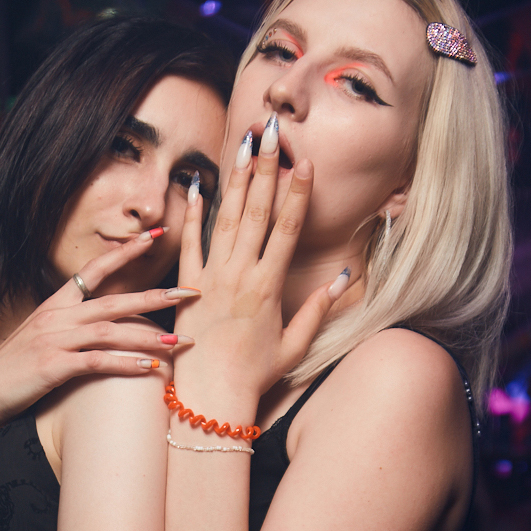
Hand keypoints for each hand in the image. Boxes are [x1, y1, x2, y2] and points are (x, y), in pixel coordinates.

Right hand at [0, 232, 198, 448]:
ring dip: (150, 336)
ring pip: (112, 331)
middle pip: (116, 299)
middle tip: (192, 292)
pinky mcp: (53, 367)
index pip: (95, 269)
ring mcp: (55, 340)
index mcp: (56, 304)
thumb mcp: (42, 338)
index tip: (155, 235)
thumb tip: (101, 325)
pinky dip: (126, 364)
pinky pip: (98, 362)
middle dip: (157, 296)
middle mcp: (58, 316)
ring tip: (181, 342)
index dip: (126, 251)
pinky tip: (150, 369)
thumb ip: (70, 327)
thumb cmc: (12, 369)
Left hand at [174, 121, 349, 404]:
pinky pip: (189, 245)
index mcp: (270, 288)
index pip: (286, 230)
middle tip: (273, 131)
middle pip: (256, 212)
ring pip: (226, 219)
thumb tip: (344, 277)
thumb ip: (318, 310)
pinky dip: (193, 215)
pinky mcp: (186, 288)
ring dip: (235, 179)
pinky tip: (197, 186)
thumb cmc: (255, 376)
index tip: (305, 162)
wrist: (210, 399)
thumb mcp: (294, 346)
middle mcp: (241, 277)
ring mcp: (212, 279)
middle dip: (266, 168)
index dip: (297, 193)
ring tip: (243, 143)